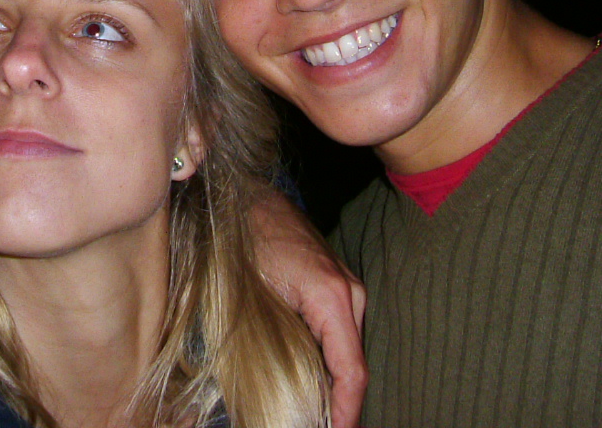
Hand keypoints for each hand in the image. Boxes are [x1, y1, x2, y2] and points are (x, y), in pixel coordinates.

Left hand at [251, 187, 366, 427]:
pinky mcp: (337, 287)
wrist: (248, 198)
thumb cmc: (246, 241)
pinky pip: (340, 334)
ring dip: (336, 384)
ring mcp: (348, 288)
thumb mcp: (253, 298)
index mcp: (333, 297)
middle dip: (342, 404)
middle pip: (355, 365)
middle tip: (322, 427)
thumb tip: (283, 391)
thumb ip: (277, 345)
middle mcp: (350, 294)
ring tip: (318, 414)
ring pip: (349, 350)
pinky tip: (313, 381)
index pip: (352, 371)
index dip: (347, 412)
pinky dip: (331, 361)